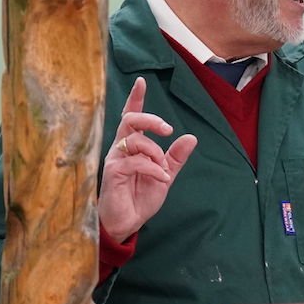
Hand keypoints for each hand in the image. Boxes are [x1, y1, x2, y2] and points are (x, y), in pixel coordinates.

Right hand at [99, 77, 196, 243]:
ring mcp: (115, 159)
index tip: (142, 81)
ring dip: (155, 152)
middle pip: (130, 120)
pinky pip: (135, 161)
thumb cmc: (140, 197)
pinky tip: (161, 178)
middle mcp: (121, 149)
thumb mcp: (165, 174)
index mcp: (133, 147)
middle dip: (150, 119)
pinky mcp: (113, 172)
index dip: (136, 99)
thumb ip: (176, 157)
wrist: (128, 222)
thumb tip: (190, 137)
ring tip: (164, 170)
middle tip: (168, 129)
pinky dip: (153, 168)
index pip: (132, 117)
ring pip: (134, 140)